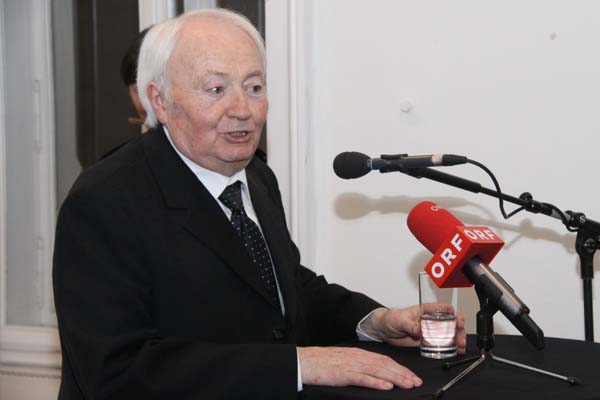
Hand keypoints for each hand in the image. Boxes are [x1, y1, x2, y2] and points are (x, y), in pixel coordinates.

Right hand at [297, 346, 421, 389]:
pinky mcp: (344, 374)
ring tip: (408, 384)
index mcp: (359, 353)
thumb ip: (360, 365)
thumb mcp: (344, 361)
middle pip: (385, 365)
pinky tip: (386, 386)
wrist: (304, 361)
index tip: (412, 376)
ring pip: (378, 371)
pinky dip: (376, 382)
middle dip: (403, 374)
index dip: (400, 368)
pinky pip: (363, 378)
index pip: (385, 360)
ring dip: (395, 378)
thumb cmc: (322, 363)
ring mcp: (351, 365)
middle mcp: (358, 357)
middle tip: (416, 382)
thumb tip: (376, 375)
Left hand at [360, 305, 466, 353]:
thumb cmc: (390, 319)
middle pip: (451, 322)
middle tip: (460, 339)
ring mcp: (431, 331)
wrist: (383, 330)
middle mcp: (431, 320)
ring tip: (460, 347)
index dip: (454, 314)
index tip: (458, 321)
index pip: (444, 309)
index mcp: (425, 310)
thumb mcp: (399, 320)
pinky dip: (451, 347)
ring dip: (457, 340)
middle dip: (459, 330)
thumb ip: (409, 325)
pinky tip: (456, 352)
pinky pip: (442, 344)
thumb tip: (418, 330)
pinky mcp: (428, 341)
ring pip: (449, 334)